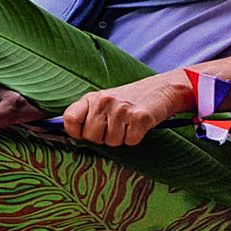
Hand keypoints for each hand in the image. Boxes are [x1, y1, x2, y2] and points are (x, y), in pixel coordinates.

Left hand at [62, 74, 190, 146]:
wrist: (160, 89)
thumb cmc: (128, 100)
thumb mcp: (102, 102)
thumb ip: (87, 114)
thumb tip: (70, 132)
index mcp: (91, 98)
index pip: (70, 119)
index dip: (75, 132)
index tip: (83, 134)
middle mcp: (103, 101)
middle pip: (90, 136)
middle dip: (102, 138)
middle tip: (113, 128)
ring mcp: (121, 109)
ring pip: (111, 141)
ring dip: (121, 138)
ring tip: (127, 124)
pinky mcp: (139, 118)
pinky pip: (130, 141)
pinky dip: (135, 138)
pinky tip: (138, 126)